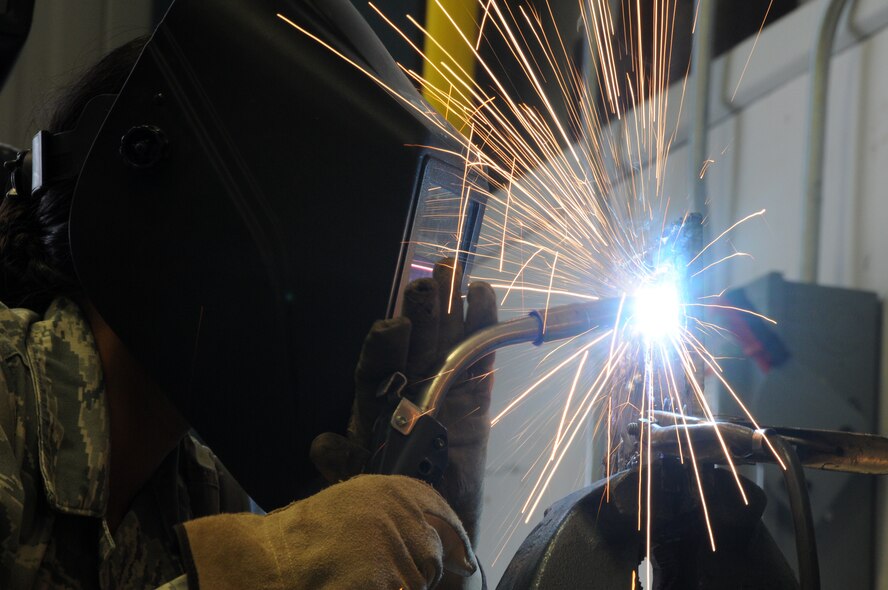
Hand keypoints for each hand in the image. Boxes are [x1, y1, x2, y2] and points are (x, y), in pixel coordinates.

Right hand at [178, 475, 480, 588]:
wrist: (273, 560)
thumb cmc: (304, 536)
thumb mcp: (353, 504)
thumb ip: (393, 513)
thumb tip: (438, 539)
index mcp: (392, 489)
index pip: (441, 511)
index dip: (455, 537)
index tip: (464, 558)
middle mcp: (401, 512)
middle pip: (434, 554)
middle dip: (420, 569)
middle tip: (385, 573)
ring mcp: (399, 545)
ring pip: (420, 581)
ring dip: (401, 585)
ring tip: (362, 578)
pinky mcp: (392, 578)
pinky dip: (389, 589)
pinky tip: (362, 584)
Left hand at [310, 258, 496, 545]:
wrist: (437, 523)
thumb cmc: (395, 498)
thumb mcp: (362, 483)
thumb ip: (345, 464)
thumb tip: (321, 445)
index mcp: (375, 403)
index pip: (376, 367)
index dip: (383, 346)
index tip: (393, 327)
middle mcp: (408, 387)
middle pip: (413, 343)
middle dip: (419, 312)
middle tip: (426, 281)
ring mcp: (444, 389)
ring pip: (446, 341)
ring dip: (449, 306)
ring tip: (452, 268)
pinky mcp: (475, 398)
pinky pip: (481, 359)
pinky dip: (484, 328)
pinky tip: (482, 294)